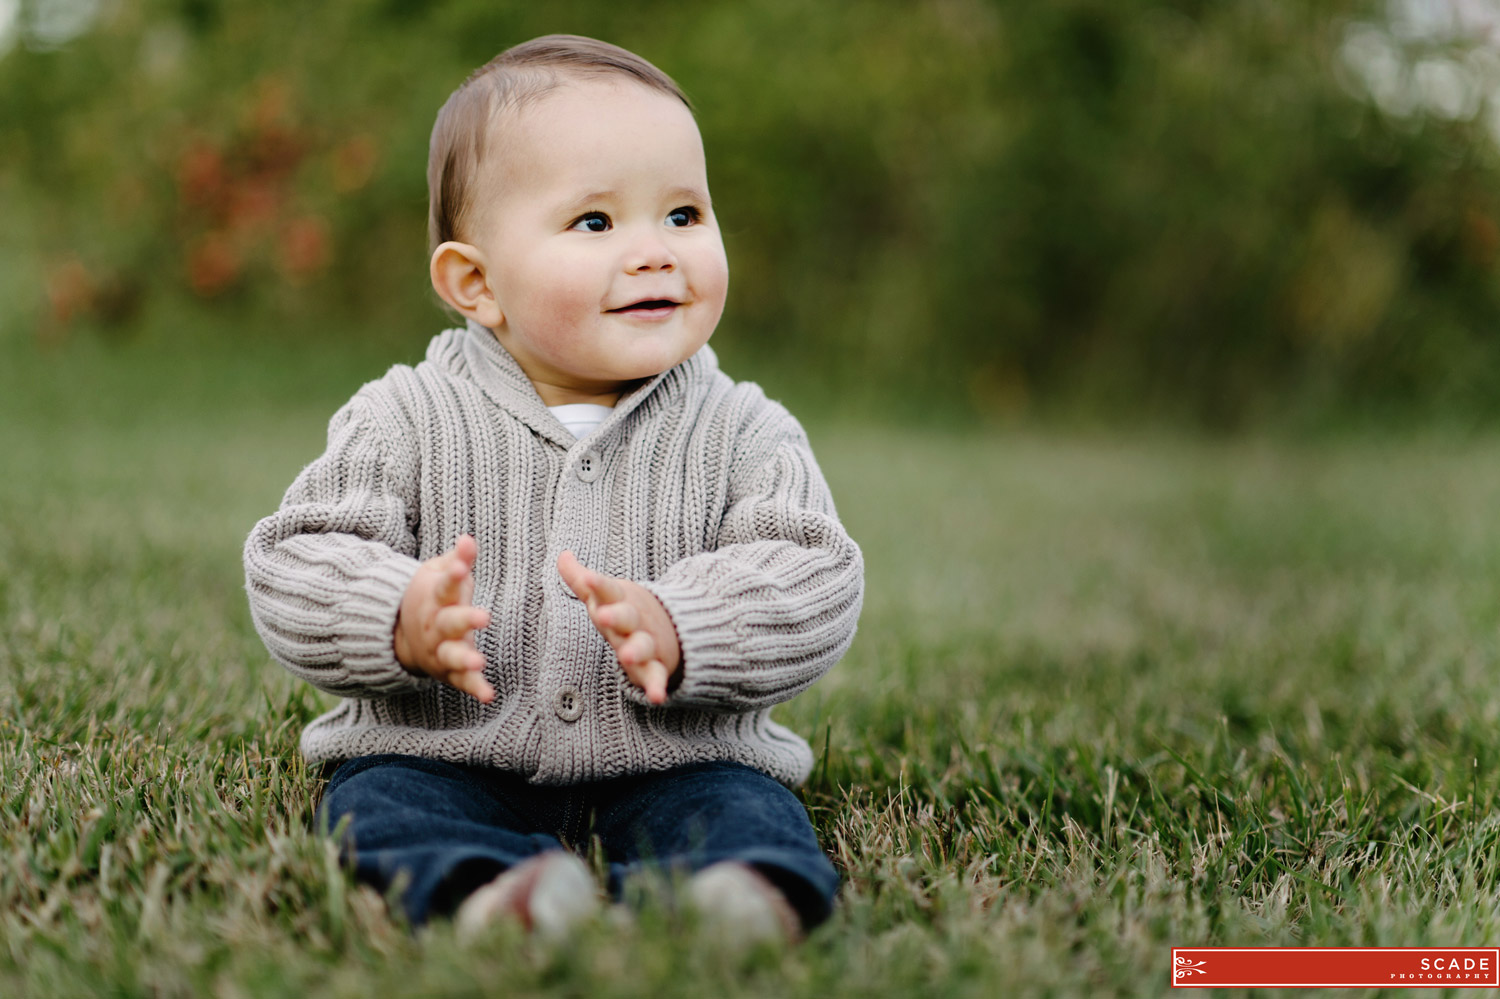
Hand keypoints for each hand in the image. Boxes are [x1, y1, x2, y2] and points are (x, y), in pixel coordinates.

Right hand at [393, 534, 495, 702]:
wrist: (399, 634)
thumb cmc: (431, 597)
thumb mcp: (438, 574)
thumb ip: (457, 559)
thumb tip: (469, 538)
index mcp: (436, 599)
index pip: (445, 585)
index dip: (454, 575)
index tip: (463, 567)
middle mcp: (437, 626)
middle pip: (449, 622)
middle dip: (465, 619)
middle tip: (484, 616)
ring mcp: (441, 650)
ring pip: (452, 655)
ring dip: (466, 658)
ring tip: (479, 661)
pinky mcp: (450, 671)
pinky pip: (463, 681)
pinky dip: (475, 689)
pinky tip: (488, 696)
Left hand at [557, 551, 680, 704]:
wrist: (673, 625)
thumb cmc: (626, 610)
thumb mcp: (606, 594)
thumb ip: (581, 578)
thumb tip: (562, 554)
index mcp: (619, 602)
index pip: (608, 590)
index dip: (598, 584)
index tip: (589, 578)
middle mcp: (633, 621)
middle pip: (625, 616)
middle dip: (616, 615)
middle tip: (602, 616)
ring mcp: (646, 642)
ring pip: (642, 646)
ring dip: (635, 651)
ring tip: (627, 657)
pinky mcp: (655, 665)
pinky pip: (656, 676)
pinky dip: (657, 686)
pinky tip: (657, 697)